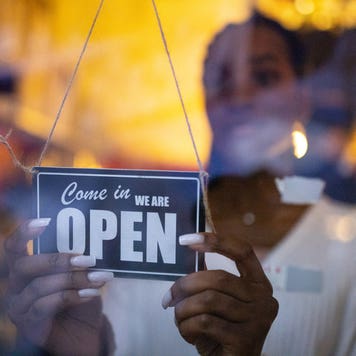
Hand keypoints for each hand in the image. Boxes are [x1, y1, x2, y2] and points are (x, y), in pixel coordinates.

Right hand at [5, 218, 113, 354]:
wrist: (83, 334)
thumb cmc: (80, 297)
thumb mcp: (79, 274)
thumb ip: (78, 258)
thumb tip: (94, 236)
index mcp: (25, 269)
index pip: (13, 247)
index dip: (23, 233)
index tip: (45, 221)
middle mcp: (15, 287)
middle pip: (24, 266)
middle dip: (58, 260)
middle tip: (89, 259)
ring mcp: (19, 308)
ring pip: (39, 286)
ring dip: (74, 279)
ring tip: (100, 278)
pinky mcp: (28, 326)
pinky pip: (46, 307)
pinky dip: (72, 297)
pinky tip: (92, 294)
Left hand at [162, 232, 277, 355]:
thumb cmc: (221, 330)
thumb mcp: (217, 301)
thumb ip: (210, 279)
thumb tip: (188, 251)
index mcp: (259, 283)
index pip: (243, 251)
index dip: (216, 240)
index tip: (187, 239)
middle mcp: (264, 298)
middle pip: (218, 277)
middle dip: (185, 284)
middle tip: (168, 297)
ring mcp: (258, 320)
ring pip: (208, 300)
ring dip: (183, 309)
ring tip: (178, 317)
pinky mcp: (246, 340)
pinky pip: (205, 322)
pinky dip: (187, 326)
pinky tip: (187, 332)